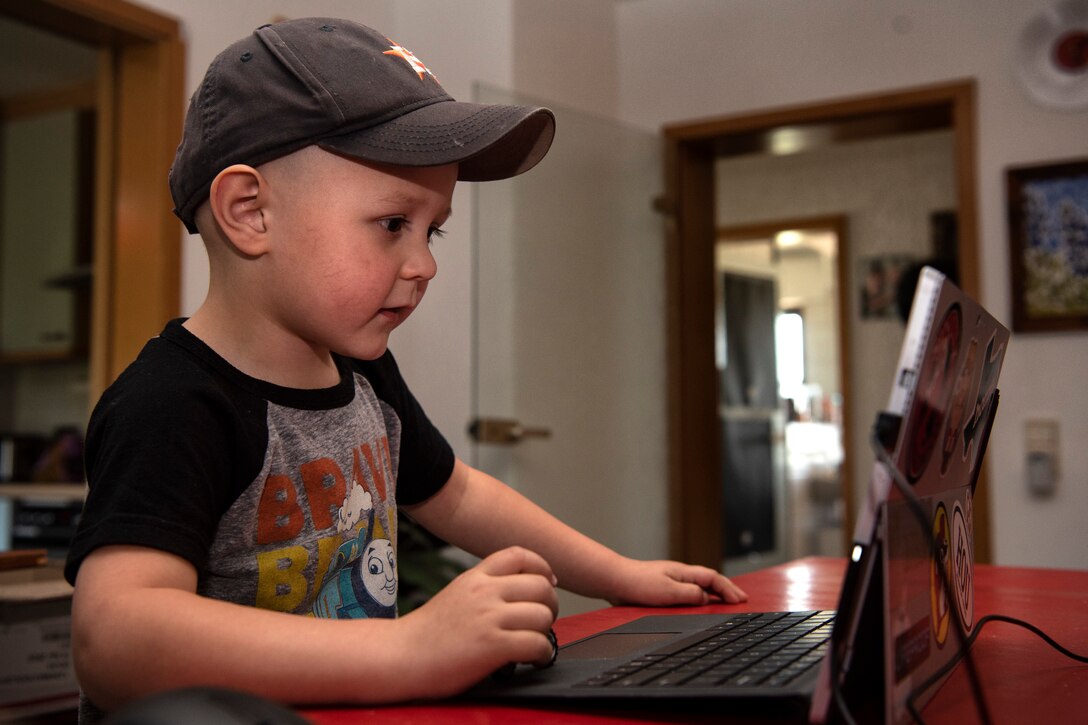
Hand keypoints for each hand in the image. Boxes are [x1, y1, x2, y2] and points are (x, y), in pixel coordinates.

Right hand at [397, 546, 557, 696]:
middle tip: (542, 619)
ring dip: (546, 631)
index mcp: (475, 577)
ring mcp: (489, 618)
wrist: (400, 656)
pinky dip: (542, 654)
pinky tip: (533, 659)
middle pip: (540, 586)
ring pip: (543, 615)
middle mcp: (484, 592)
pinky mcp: (492, 645)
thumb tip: (520, 593)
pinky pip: (537, 643)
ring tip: (535, 641)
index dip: (542, 567)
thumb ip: (484, 588)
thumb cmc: (427, 633)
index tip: (548, 582)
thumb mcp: (456, 594)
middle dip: (550, 604)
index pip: (519, 555)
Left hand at [607, 559, 747, 606]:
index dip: (729, 589)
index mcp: (684, 572)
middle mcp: (680, 574)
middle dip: (727, 589)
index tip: (741, 600)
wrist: (615, 580)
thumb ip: (689, 594)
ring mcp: (671, 580)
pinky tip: (699, 604)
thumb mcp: (668, 592)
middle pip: (709, 580)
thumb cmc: (638, 584)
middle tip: (742, 600)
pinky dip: (700, 596)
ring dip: (715, 592)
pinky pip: (688, 591)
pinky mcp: (662, 588)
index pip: (713, 578)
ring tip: (727, 602)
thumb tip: (706, 598)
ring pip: (699, 585)